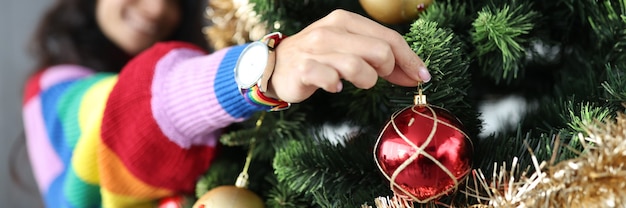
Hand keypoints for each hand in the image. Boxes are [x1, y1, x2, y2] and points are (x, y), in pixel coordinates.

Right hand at [266, 9, 430, 102]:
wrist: (275, 66)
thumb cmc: (318, 58)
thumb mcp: (348, 48)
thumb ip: (377, 55)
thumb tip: (415, 72)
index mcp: (346, 20)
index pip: (389, 37)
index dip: (410, 59)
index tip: (422, 76)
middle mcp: (331, 30)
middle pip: (380, 51)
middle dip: (387, 70)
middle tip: (378, 78)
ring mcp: (316, 49)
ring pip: (359, 66)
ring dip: (365, 81)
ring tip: (355, 82)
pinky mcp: (303, 68)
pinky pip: (330, 79)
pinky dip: (337, 85)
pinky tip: (335, 86)